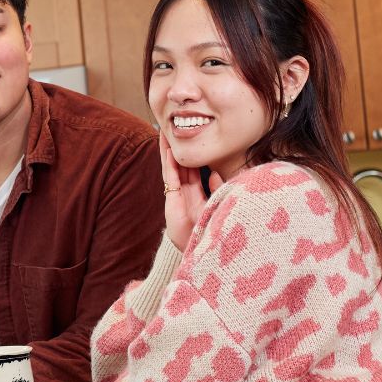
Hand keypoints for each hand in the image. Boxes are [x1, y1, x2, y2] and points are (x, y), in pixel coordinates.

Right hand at [160, 132, 220, 251]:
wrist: (196, 250)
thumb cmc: (208, 232)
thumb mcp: (216, 207)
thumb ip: (215, 191)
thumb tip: (216, 175)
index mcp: (196, 195)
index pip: (193, 171)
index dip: (192, 157)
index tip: (191, 141)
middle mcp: (185, 193)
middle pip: (180, 166)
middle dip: (177, 149)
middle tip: (174, 131)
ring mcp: (177, 195)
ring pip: (173, 168)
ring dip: (169, 151)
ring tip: (165, 134)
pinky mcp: (172, 199)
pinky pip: (170, 177)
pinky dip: (169, 164)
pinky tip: (168, 151)